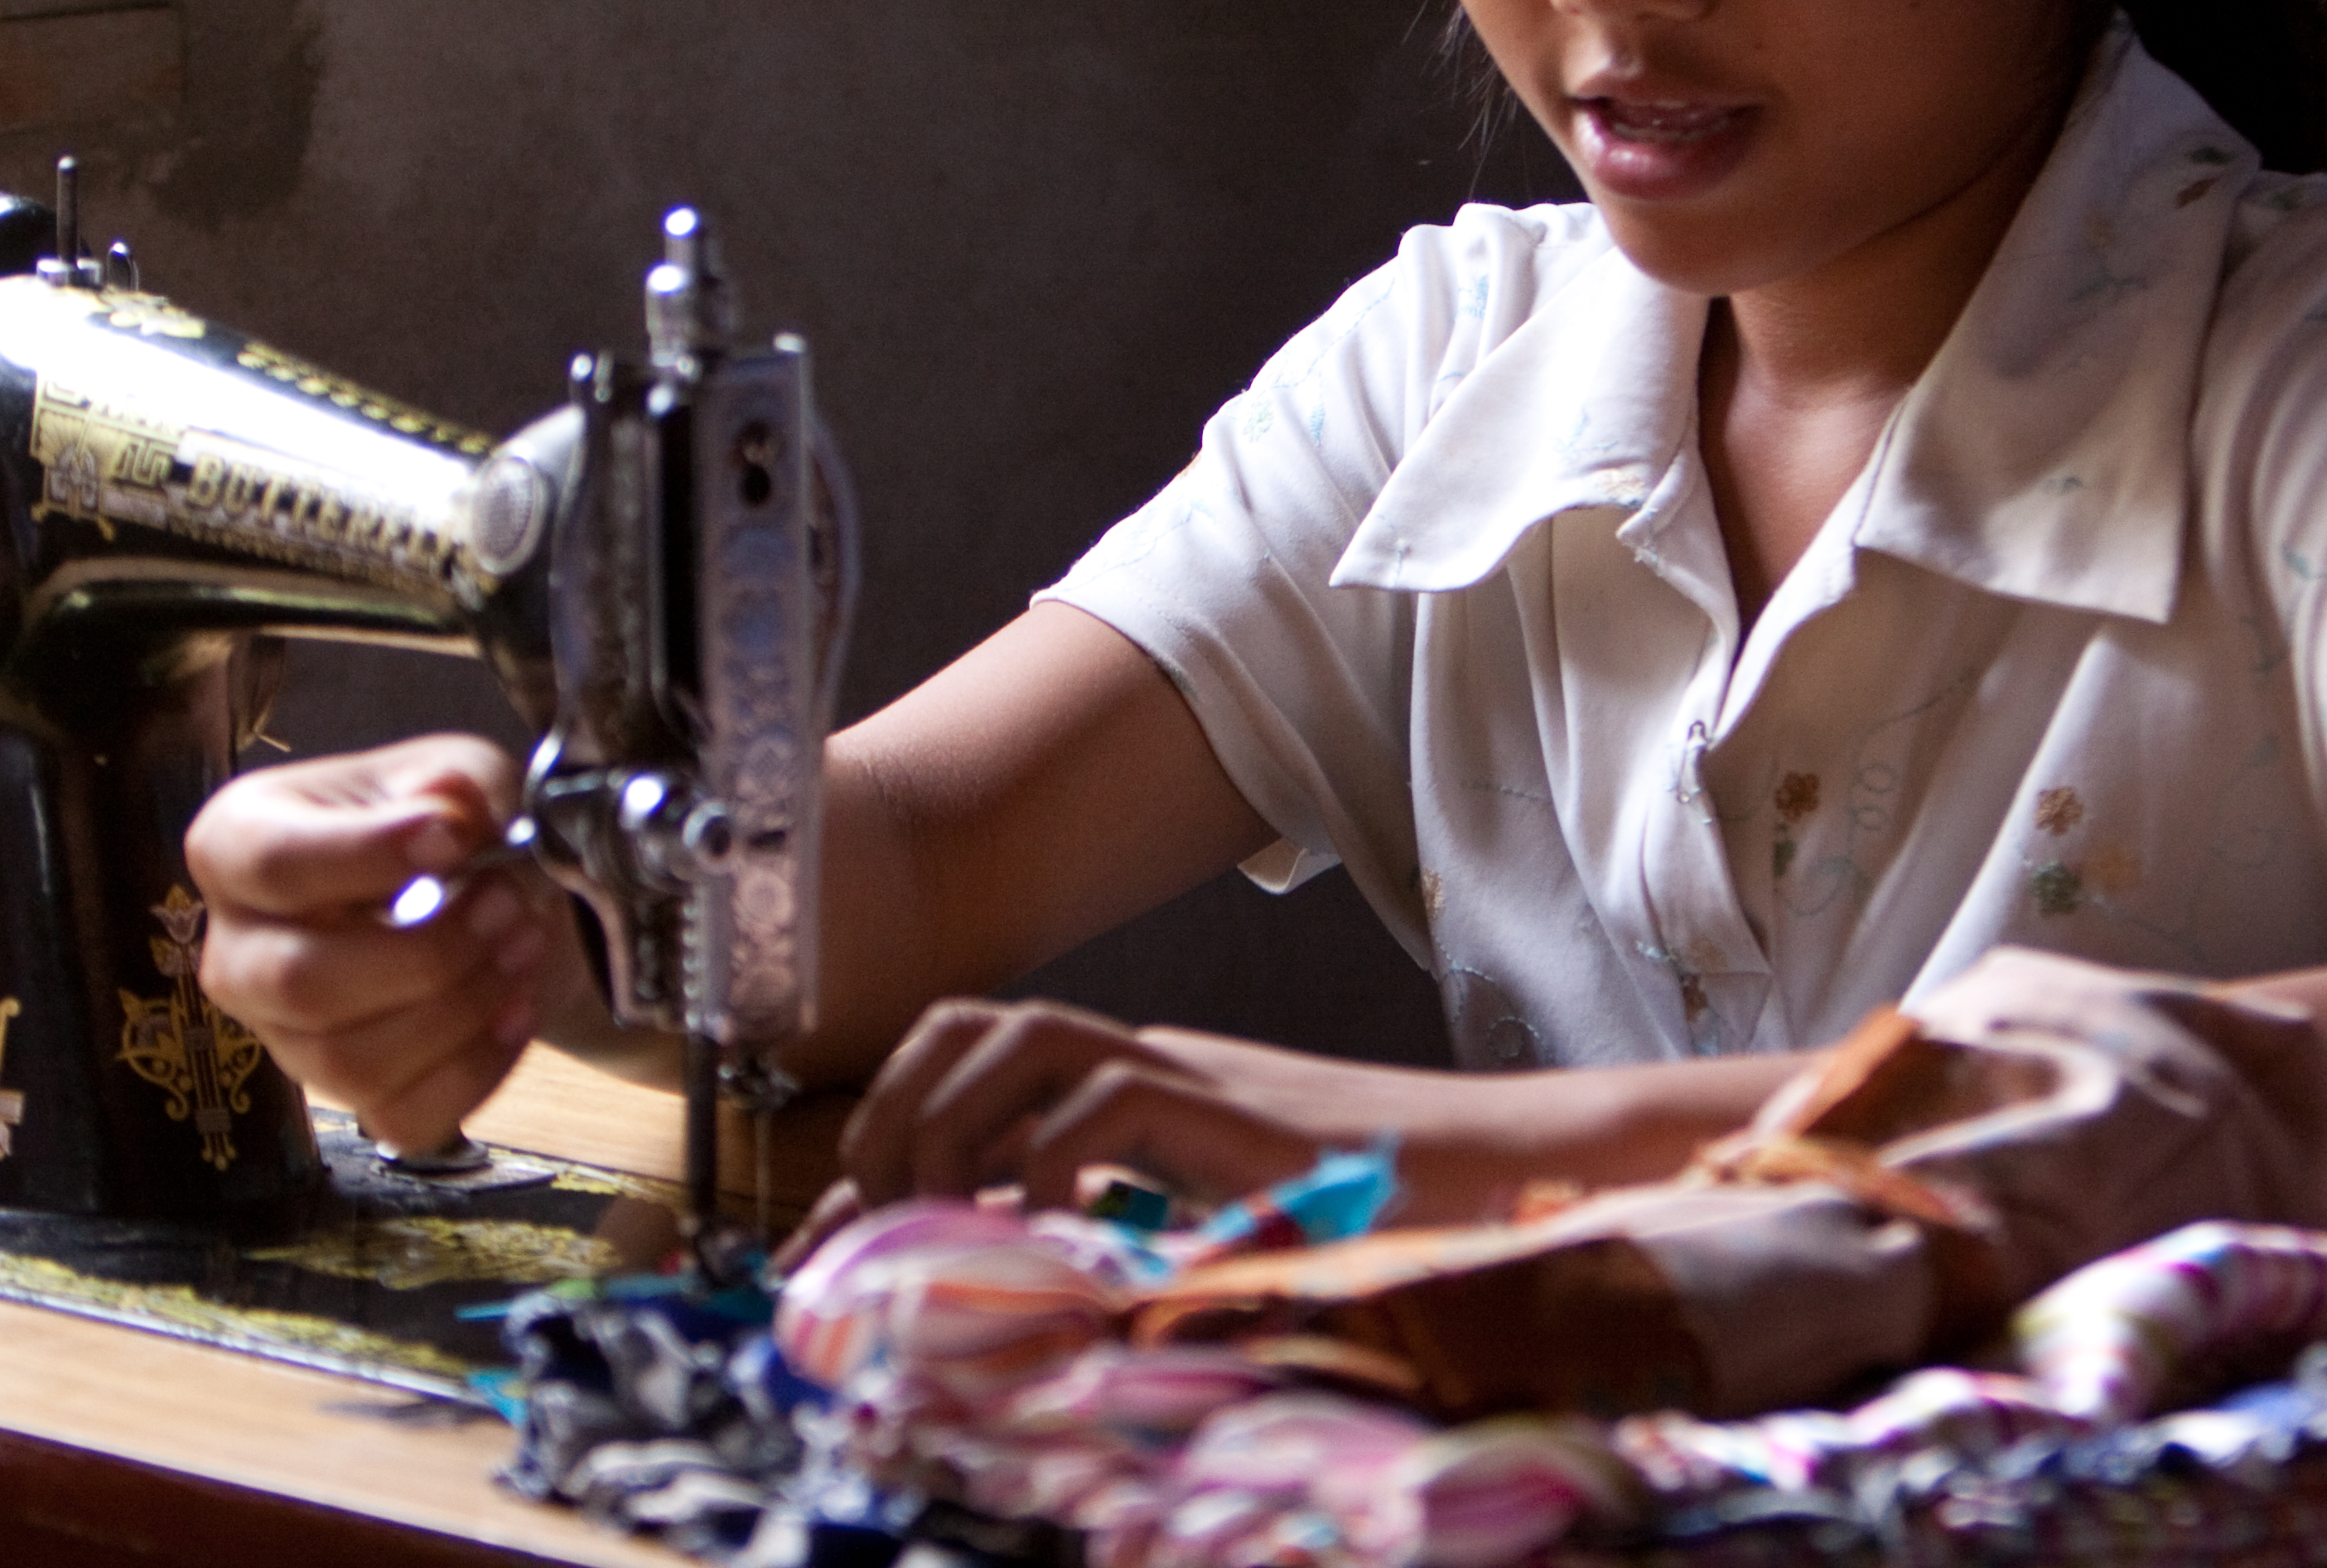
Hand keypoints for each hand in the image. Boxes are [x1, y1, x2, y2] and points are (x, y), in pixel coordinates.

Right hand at [186, 734, 583, 1155]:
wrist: (493, 898)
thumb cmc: (447, 827)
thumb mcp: (459, 772)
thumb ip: (456, 784)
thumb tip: (445, 805)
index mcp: (238, 843)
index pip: (272, 864)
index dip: (365, 856)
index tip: (453, 838)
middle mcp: (240, 948)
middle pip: (301, 981)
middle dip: (425, 951)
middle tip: (506, 903)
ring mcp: (283, 1035)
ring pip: (350, 1061)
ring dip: (460, 1008)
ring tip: (523, 944)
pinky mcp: (343, 1096)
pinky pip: (400, 1117)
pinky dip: (477, 1068)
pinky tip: (518, 1010)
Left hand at [798, 998, 1561, 1251]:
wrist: (1499, 1176)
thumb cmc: (1372, 1223)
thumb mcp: (1214, 1244)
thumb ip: (1124, 1252)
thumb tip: (1020, 1303)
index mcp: (1130, 1095)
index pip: (970, 1071)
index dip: (882, 1139)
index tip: (827, 1236)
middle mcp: (1148, 1066)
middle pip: (969, 1023)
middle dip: (893, 1112)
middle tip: (873, 1218)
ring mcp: (1193, 1076)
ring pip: (1021, 1034)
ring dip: (952, 1122)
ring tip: (941, 1215)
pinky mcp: (1237, 1109)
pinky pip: (1108, 1097)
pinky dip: (1051, 1162)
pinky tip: (1055, 1229)